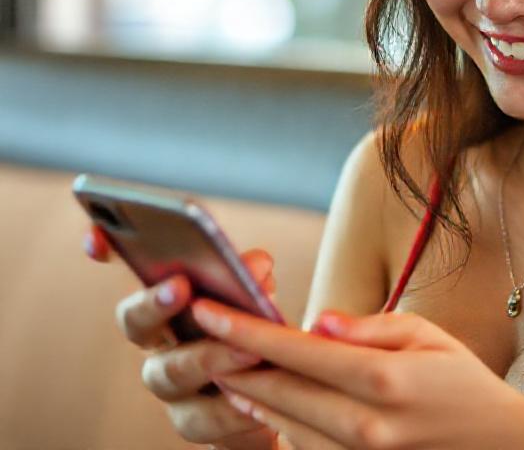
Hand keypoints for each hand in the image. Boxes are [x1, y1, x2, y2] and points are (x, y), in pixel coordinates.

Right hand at [84, 225, 280, 448]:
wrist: (284, 399)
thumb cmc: (259, 337)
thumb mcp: (259, 300)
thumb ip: (251, 281)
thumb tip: (256, 264)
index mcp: (169, 307)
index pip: (128, 272)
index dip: (106, 252)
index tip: (98, 237)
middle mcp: (160, 346)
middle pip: (136, 323)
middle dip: (154, 304)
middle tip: (182, 286)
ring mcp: (175, 390)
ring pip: (171, 374)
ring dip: (208, 357)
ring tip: (247, 349)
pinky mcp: (201, 427)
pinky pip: (208, 421)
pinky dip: (234, 410)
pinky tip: (260, 399)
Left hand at [189, 301, 523, 448]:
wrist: (495, 443)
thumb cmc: (460, 379)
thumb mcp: (424, 334)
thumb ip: (366, 328)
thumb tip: (315, 322)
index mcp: (383, 379)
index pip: (297, 351)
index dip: (246, 329)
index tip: (208, 309)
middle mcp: (366, 425)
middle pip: (279, 390)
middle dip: (234, 360)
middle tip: (200, 332)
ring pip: (283, 423)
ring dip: (249, 393)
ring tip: (224, 364)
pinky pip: (303, 447)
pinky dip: (278, 421)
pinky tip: (264, 398)